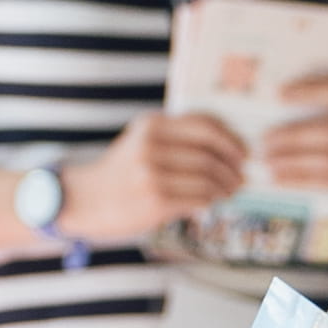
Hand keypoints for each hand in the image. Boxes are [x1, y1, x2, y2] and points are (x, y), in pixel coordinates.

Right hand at [61, 106, 250, 242]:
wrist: (84, 200)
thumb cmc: (121, 171)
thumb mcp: (142, 141)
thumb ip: (177, 137)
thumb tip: (227, 148)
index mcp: (152, 125)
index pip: (205, 126)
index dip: (231, 140)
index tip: (244, 153)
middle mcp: (152, 146)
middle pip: (210, 154)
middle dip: (232, 168)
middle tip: (240, 178)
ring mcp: (153, 174)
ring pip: (208, 178)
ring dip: (225, 187)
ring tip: (229, 191)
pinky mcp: (155, 201)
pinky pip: (198, 199)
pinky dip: (210, 201)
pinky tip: (211, 202)